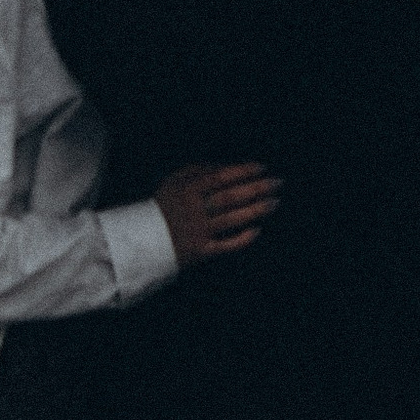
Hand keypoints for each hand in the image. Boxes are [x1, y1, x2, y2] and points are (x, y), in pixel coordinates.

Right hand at [156, 160, 277, 265]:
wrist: (142, 241)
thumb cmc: (162, 207)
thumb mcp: (172, 182)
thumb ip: (196, 170)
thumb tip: (225, 168)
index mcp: (186, 189)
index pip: (221, 177)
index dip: (243, 171)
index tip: (262, 168)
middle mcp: (193, 209)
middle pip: (231, 197)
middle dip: (256, 189)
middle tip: (277, 183)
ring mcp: (198, 231)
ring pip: (232, 219)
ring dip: (255, 210)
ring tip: (274, 202)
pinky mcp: (200, 252)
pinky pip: (225, 246)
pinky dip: (242, 239)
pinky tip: (257, 231)